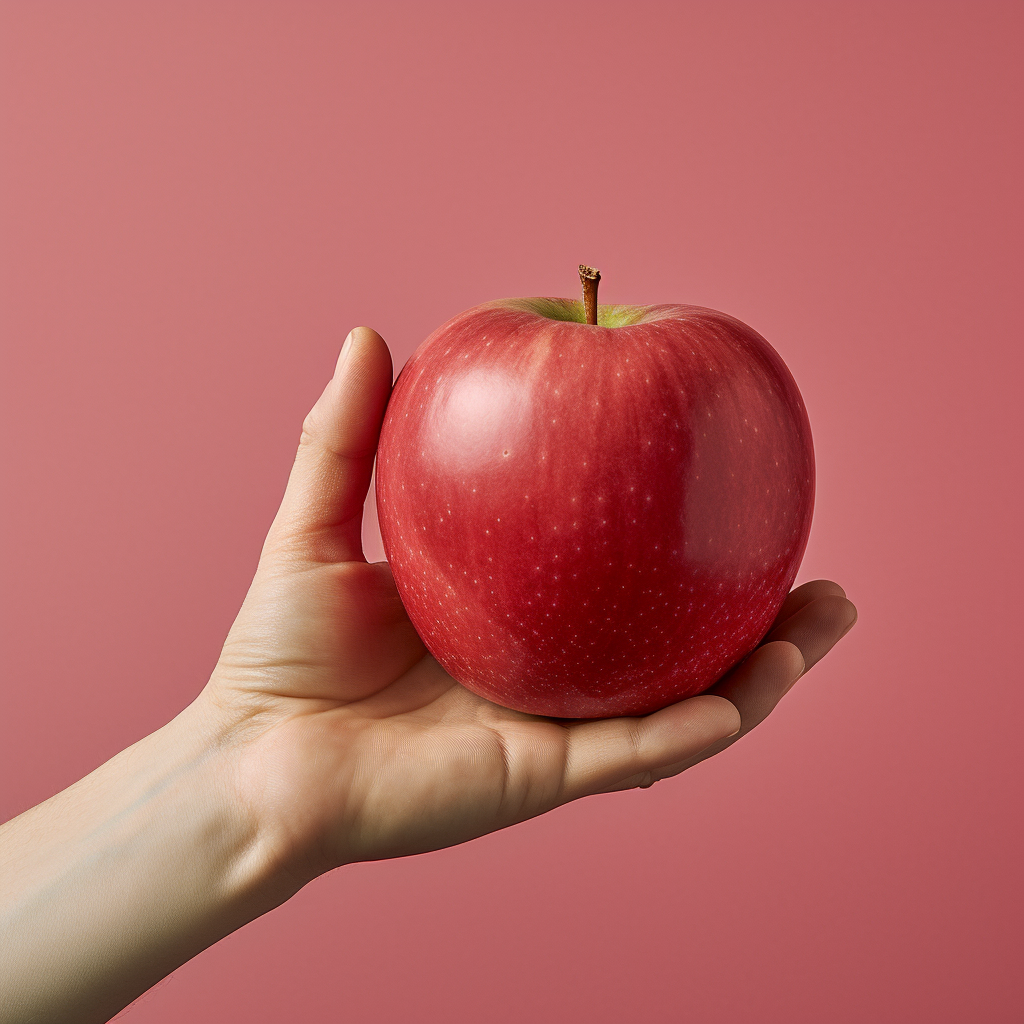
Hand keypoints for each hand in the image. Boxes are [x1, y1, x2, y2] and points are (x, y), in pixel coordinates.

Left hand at [201, 327, 857, 883]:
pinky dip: (692, 729)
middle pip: (671, 635)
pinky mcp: (541, 776)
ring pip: (681, 698)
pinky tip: (744, 695)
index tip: (717, 468)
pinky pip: (633, 752)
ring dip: (762, 669)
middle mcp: (552, 667)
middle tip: (817, 560)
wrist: (253, 765)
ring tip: (823, 617)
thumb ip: (342, 437)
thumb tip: (370, 332)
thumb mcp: (316, 527)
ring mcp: (556, 724)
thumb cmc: (280, 655)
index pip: (612, 568)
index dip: (671, 528)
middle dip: (752, 605)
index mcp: (515, 613)